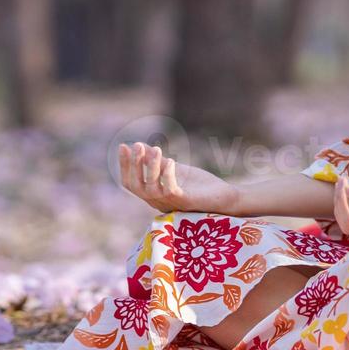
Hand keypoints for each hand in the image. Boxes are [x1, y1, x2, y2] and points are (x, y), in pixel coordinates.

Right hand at [118, 142, 238, 214]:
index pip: (130, 183)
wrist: (225, 197)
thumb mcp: (174, 169)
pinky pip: (170, 190)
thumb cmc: (199, 185)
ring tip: (157, 149)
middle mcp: (158, 202)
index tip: (123, 145)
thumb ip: (157, 161)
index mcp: (153, 194)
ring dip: (151, 167)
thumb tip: (139, 145)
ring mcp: (170, 204)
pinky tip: (171, 161)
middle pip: (136, 187)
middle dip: (133, 165)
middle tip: (137, 145)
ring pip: (150, 189)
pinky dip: (167, 175)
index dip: (124, 165)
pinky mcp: (185, 203)